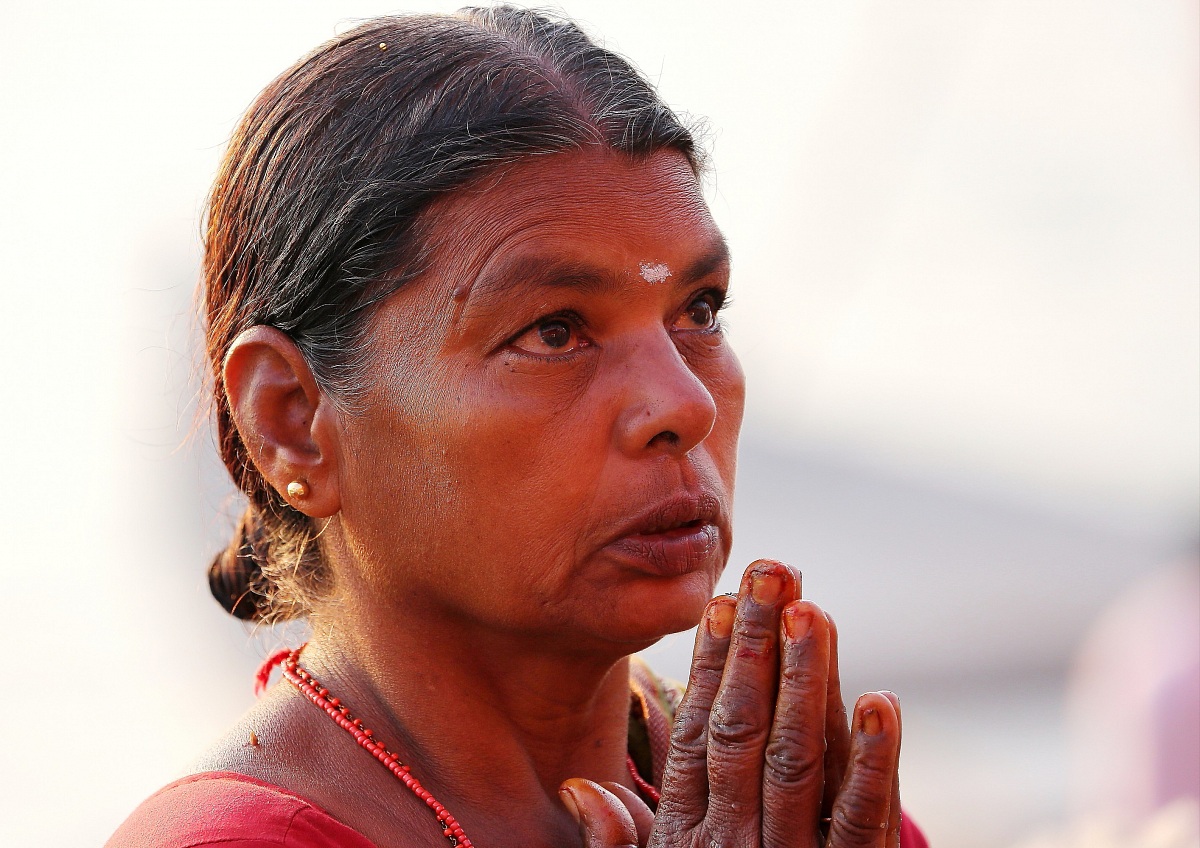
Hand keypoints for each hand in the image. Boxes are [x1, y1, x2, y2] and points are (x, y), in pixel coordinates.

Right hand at [562, 560, 903, 847]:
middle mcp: (736, 842)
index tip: (721, 603)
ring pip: (799, 759)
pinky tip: (881, 701)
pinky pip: (862, 819)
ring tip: (813, 609)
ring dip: (808, 680)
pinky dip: (875, 760)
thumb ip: (621, 845)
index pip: (699, 735)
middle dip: (759, 647)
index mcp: (689, 838)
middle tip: (772, 571)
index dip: (712, 666)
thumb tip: (580, 789)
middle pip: (747, 731)